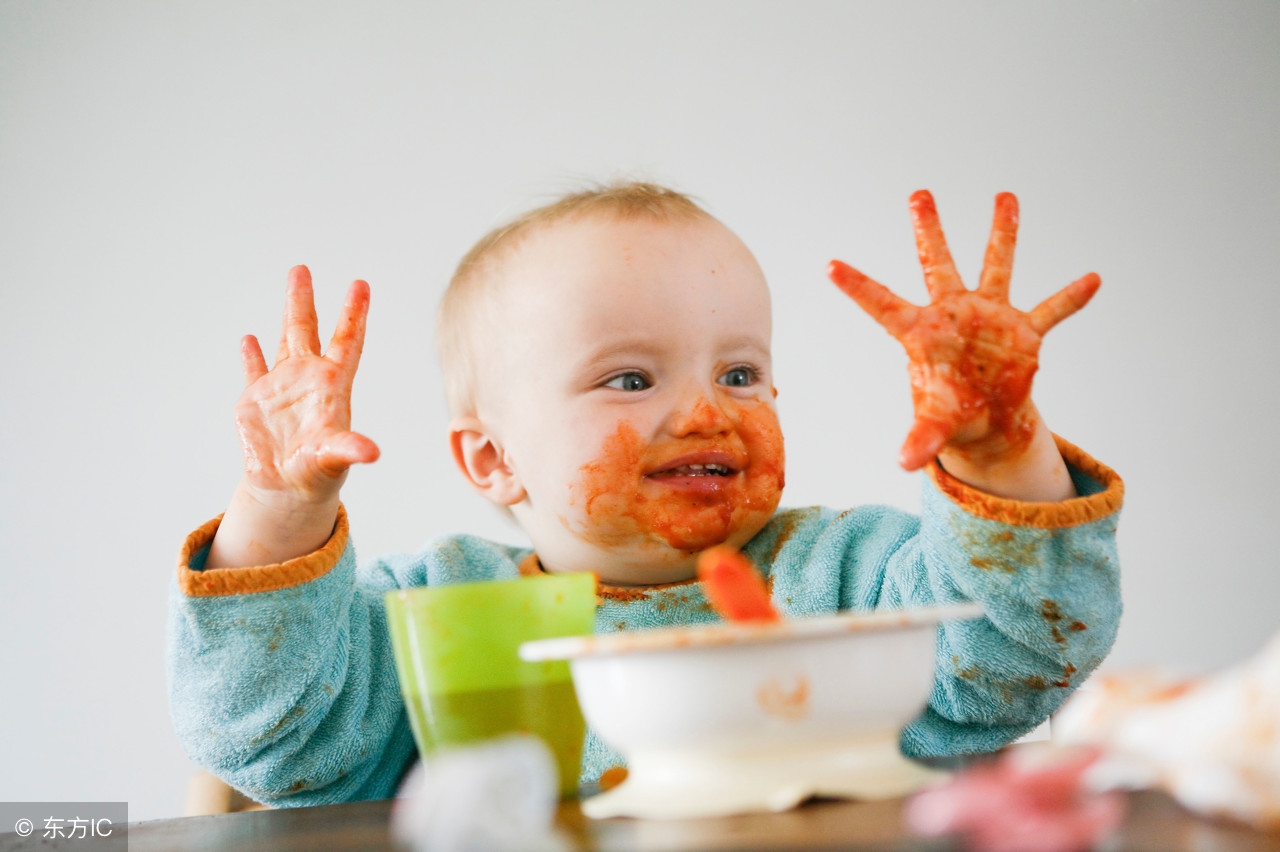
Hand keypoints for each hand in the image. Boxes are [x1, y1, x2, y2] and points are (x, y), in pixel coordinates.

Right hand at [234, 265, 378, 505]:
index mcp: (332, 387)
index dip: (353, 314)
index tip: (361, 284)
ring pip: (284, 339)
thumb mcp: (335, 459)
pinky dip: (251, 355)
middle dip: (305, 299)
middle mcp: (308, 379)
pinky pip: (253, 371)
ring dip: (287, 309)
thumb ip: (350, 449)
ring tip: (293, 278)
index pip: (346, 342)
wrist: (287, 489)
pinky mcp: (255, 402)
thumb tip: (372, 452)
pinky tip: (249, 338)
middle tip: (303, 267)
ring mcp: (282, 387)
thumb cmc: (319, 474)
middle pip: (308, 330)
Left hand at [828, 191, 1098, 471]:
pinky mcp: (1023, 331)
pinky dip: (1071, 298)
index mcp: (921, 334)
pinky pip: (1052, 311)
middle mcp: (954, 315)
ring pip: (996, 266)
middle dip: (929, 230)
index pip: (883, 306)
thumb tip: (905, 463)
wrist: (985, 418)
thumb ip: (922, 439)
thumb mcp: (935, 427)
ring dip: (1002, 233)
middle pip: (937, 264)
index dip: (858, 288)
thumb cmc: (951, 414)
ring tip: (1005, 196)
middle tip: (919, 194)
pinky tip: (1093, 279)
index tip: (829, 266)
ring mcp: (990, 317)